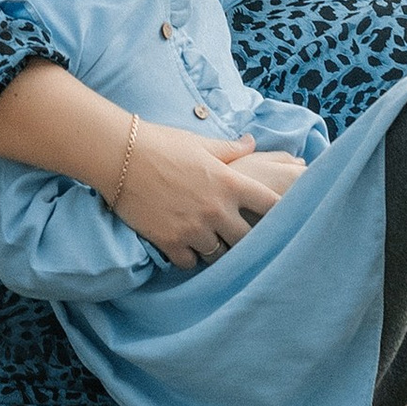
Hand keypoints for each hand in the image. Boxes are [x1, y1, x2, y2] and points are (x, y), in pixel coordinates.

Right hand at [111, 124, 302, 267]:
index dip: (282, 212)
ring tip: (215, 245)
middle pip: (249, 239)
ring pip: (221, 256)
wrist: (119, 155)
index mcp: (229, 182)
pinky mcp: (171, 242)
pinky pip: (191, 263)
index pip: (272, 204)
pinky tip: (187, 248)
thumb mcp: (200, 143)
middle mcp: (216, 209)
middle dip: (248, 239)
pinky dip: (191, 257)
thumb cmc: (162, 143)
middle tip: (245, 239)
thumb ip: (230, 149)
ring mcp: (194, 228)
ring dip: (219, 250)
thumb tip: (252, 142)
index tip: (287, 219)